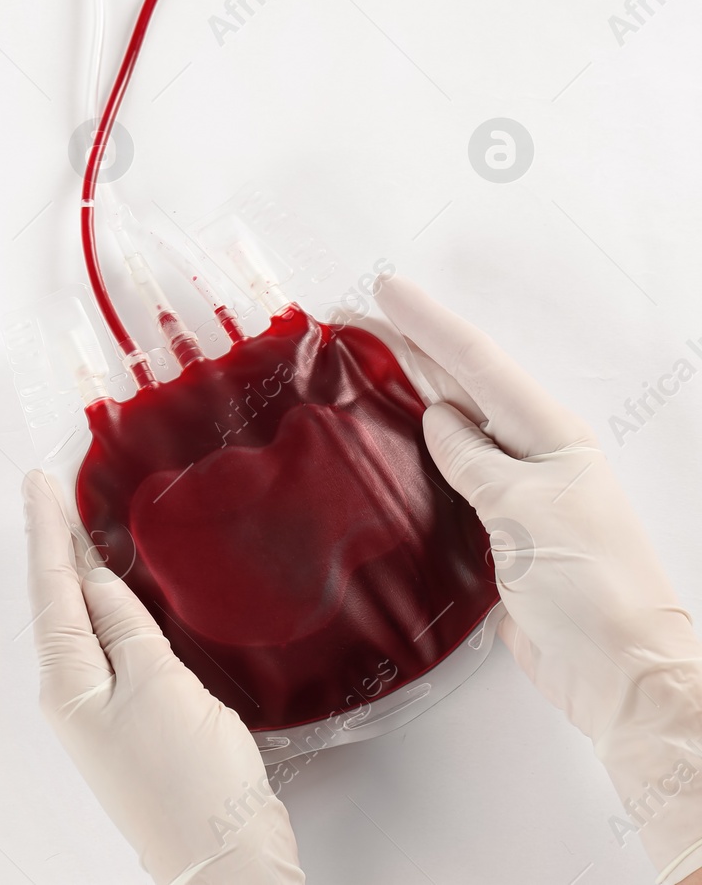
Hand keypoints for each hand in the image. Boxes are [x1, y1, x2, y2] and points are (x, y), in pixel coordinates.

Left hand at [22, 470, 305, 882]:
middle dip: (52, 546)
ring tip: (71, 527)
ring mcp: (97, 713)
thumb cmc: (192, 779)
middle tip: (47, 490)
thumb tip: (95, 581)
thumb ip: (125, 626)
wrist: (223, 859)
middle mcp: (71, 696)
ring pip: (80, 625)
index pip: (51, 587)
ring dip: (76, 575)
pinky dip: (106, 612)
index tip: (37, 481)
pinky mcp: (130, 725)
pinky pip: (106, 650)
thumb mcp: (158, 683)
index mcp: (67, 682)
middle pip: (56, 603)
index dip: (47, 530)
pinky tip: (115, 597)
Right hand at [376, 275, 701, 884]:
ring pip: (446, 432)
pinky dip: (407, 458)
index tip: (381, 290)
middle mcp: (530, 456)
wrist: (614, 671)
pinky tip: (377, 448)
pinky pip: (441, 481)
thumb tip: (436, 418)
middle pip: (459, 389)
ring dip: (402, 398)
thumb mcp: (526, 509)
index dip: (427, 325)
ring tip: (350, 369)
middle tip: (346, 320)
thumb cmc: (586, 584)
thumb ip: (474, 459)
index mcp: (550, 436)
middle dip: (406, 350)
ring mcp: (511, 495)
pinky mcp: (491, 535)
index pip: (478, 365)